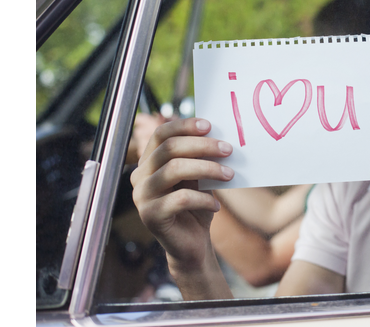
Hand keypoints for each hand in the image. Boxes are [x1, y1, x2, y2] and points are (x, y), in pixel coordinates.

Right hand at [130, 118, 234, 298]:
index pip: (161, 134)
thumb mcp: (199, 177)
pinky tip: (216, 205)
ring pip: (174, 169)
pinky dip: (204, 199)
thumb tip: (219, 136)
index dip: (185, 126)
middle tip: (228, 149)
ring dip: (207, 168)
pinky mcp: (150, 216)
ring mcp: (142, 196)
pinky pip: (180, 199)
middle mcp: (140, 176)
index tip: (210, 125)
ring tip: (229, 175)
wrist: (192, 244)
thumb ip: (200, 157)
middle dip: (202, 146)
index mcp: (149, 162)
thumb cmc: (197, 206)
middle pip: (169, 148)